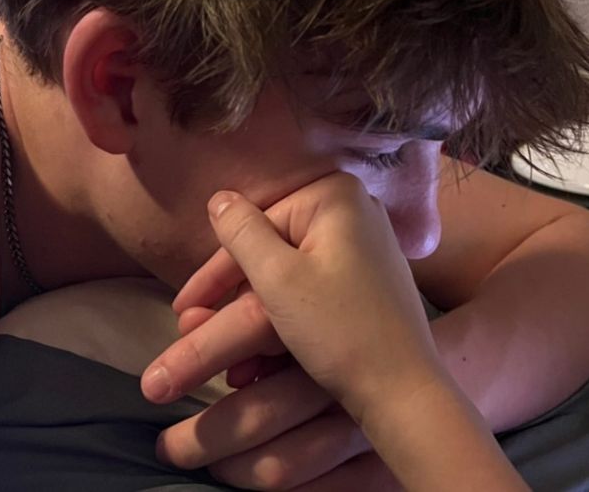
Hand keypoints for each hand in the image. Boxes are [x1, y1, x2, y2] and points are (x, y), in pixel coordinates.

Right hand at [142, 172, 441, 487]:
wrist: (405, 392)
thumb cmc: (340, 331)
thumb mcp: (279, 280)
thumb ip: (242, 233)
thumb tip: (219, 199)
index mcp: (335, 196)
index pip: (255, 226)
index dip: (216, 271)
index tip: (183, 309)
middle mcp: (356, 208)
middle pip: (273, 244)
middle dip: (234, 291)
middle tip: (192, 326)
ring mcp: (367, 243)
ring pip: (291, 268)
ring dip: (255, 306)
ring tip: (224, 346)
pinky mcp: (371, 277)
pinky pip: (315, 283)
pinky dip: (287, 310)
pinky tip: (262, 347)